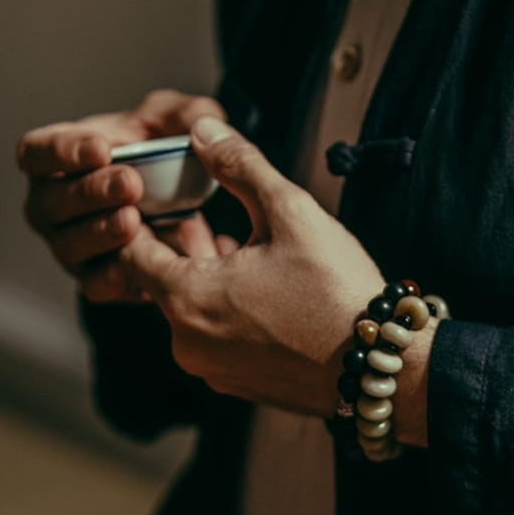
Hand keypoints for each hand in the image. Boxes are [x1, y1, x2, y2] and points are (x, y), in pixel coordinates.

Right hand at [17, 88, 225, 303]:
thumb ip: (185, 115)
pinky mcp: (94, 279)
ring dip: (100, 233)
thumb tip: (201, 123)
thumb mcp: (173, 122)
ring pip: (69, 244)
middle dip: (90, 192)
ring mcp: (70, 244)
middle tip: (130, 183)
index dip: (62, 151)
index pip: (36, 152)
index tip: (102, 149)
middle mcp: (54, 204)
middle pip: (50, 201)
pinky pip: (96, 283)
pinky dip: (117, 274)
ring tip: (134, 221)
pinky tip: (140, 263)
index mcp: (59, 157)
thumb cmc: (158, 153)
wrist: (181, 207)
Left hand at [117, 116, 438, 439]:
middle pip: (160, 281)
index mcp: (185, 299)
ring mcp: (212, 370)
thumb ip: (239, 165)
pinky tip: (262, 289)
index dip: (146, 219)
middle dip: (182, 246)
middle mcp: (186, 343)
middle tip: (210, 215)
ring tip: (243, 248)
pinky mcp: (238, 386)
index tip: (168, 197)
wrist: (381, 366)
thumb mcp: (289, 211)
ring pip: (189, 310)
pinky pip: (215, 337)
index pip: (132, 252)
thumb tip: (203, 128)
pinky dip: (226, 310)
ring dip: (206, 277)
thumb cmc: (337, 291)